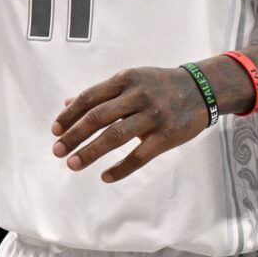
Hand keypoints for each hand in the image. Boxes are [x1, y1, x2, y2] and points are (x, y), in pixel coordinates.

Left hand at [51, 66, 210, 182]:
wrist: (202, 89)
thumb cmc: (158, 85)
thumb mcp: (130, 81)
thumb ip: (101, 93)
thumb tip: (67, 104)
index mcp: (125, 80)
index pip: (89, 98)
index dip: (69, 115)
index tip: (55, 130)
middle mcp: (137, 96)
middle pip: (98, 117)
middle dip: (74, 135)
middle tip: (57, 150)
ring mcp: (153, 116)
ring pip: (115, 136)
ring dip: (90, 152)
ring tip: (72, 164)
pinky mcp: (167, 136)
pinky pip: (139, 156)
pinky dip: (121, 168)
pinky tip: (105, 176)